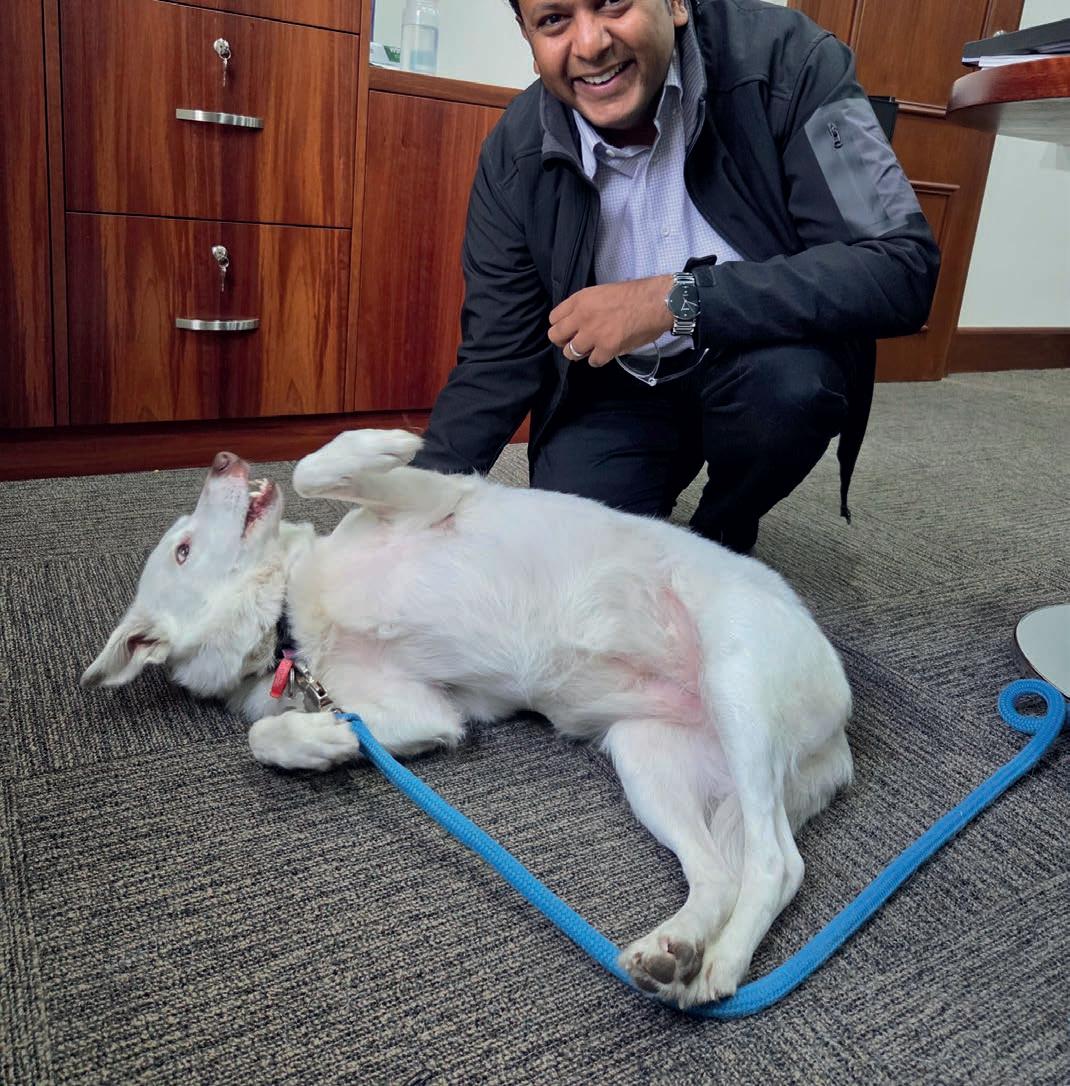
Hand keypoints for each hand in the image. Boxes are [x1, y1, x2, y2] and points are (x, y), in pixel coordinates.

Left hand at [548, 276, 674, 366]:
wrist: (655, 302)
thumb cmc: (634, 294)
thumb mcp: (602, 293)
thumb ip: (586, 307)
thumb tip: (577, 324)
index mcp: (580, 300)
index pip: (554, 318)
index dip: (561, 326)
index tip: (569, 329)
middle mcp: (581, 317)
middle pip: (556, 336)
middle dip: (564, 341)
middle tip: (575, 343)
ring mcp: (592, 334)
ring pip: (571, 352)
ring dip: (580, 353)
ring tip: (592, 348)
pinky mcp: (606, 348)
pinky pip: (592, 362)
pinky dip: (599, 359)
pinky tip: (607, 352)